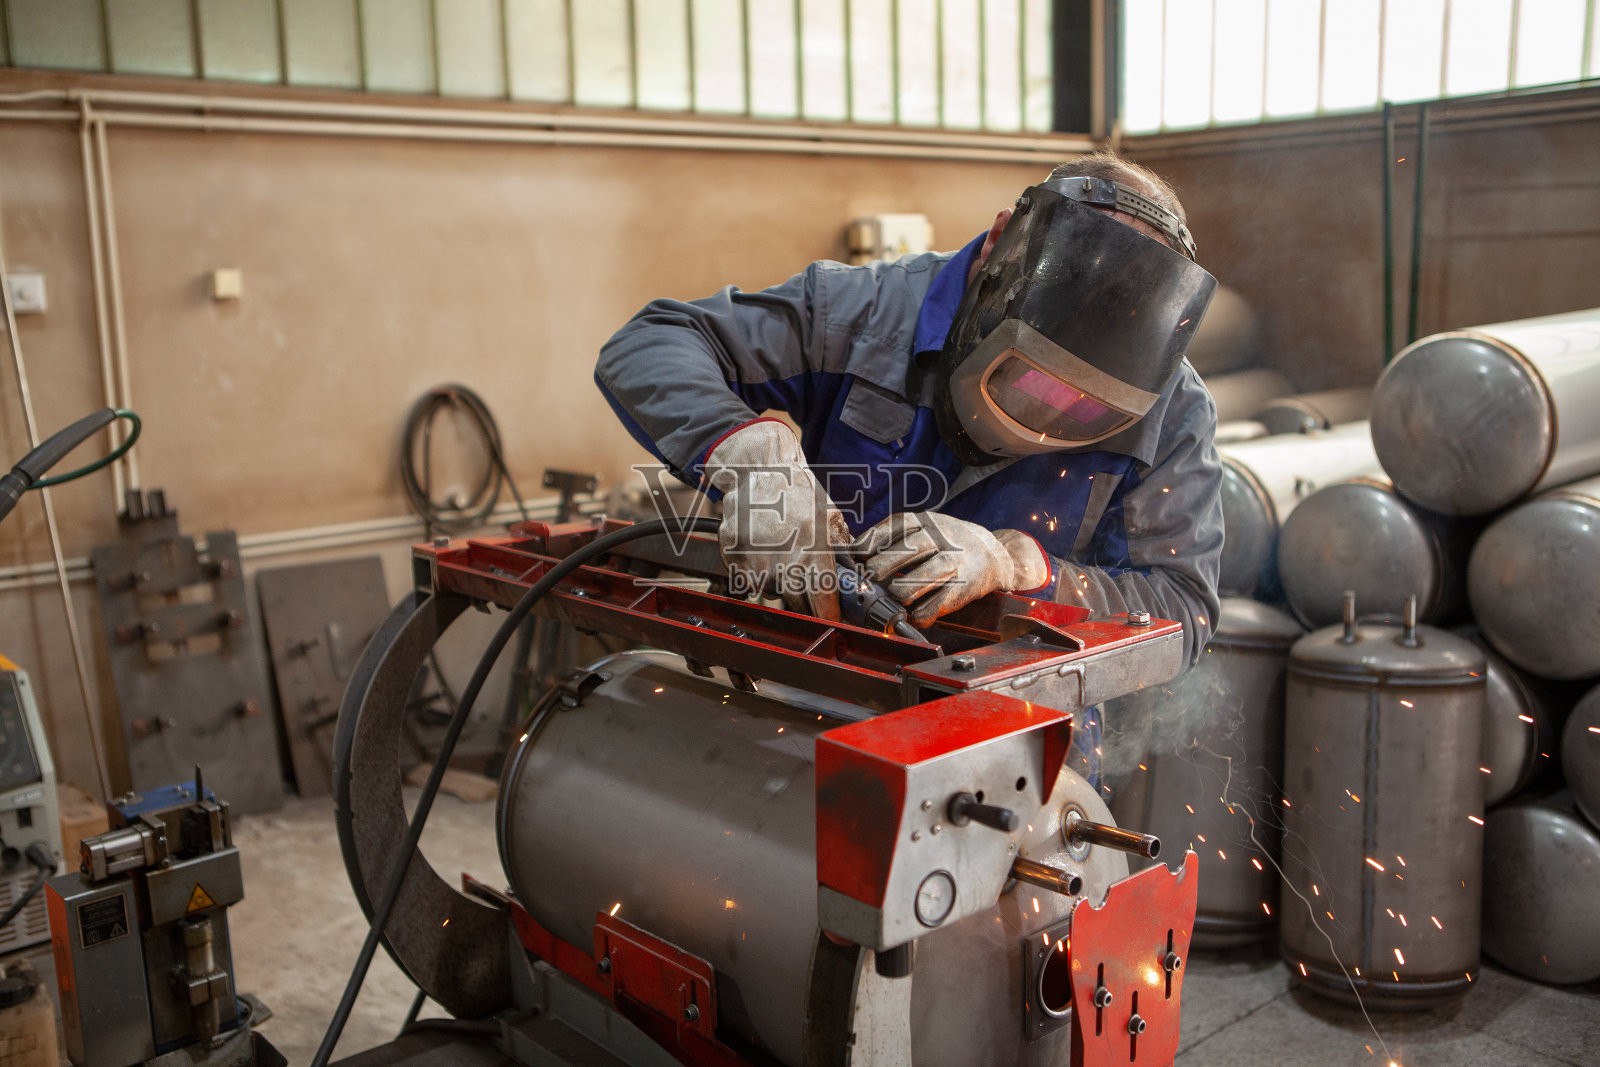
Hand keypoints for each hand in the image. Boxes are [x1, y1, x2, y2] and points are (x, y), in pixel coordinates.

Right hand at [703, 420, 848, 620]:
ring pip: (771, 593)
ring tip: (781, 554)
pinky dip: (755, 572)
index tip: (830, 619)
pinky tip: (763, 549)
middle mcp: (783, 565)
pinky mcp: (733, 560)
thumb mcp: (829, 516)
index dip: (828, 616)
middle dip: (804, 598)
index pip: (822, 606)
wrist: (758, 469)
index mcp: (812, 556)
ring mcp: (755, 564)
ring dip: (778, 584)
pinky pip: (747, 580)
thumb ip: (842, 549)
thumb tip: (854, 576)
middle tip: (804, 577)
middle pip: (797, 605)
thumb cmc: (796, 489)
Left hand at [851, 512, 1048, 625]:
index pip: (891, 528)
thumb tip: (850, 554)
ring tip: (890, 597)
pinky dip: (919, 613)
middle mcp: (940, 538)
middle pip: (903, 553)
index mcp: (924, 521)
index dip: (868, 545)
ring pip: (918, 580)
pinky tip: (912, 614)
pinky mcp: (964, 588)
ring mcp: (954, 563)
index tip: (853, 558)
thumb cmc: (945, 543)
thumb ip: (891, 537)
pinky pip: (935, 605)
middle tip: (867, 581)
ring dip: (898, 593)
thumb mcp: (922, 528)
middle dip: (879, 570)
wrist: (993, 553)